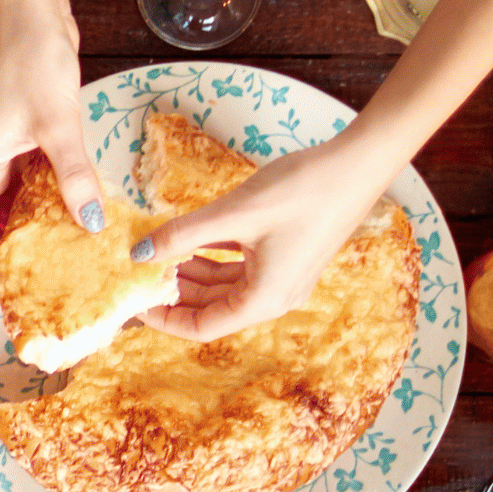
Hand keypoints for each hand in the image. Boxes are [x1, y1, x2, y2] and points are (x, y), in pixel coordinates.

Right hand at [0, 11, 102, 257]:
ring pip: (24, 195)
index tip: (35, 278)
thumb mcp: (58, 126)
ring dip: (48, 215)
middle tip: (69, 265)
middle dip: (31, 241)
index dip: (3, 256)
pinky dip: (58, 190)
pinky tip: (86, 200)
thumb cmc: (33, 64)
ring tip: (83, 239)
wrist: (33, 14)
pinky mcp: (28, 133)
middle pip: (3, 216)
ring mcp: (9, 147)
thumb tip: (91, 223)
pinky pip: (38, 174)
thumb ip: (74, 178)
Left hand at [139, 138, 386, 343]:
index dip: (164, 318)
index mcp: (264, 300)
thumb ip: (182, 234)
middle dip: (173, 290)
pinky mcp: (283, 253)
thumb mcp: (233, 214)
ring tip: (155, 250)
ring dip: (189, 271)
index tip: (134, 301)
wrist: (358, 165)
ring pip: (222, 284)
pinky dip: (209, 254)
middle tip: (137, 269)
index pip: (202, 327)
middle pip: (211, 307)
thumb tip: (139, 253)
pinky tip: (184, 238)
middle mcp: (273, 296)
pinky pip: (237, 264)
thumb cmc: (303, 191)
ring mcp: (280, 275)